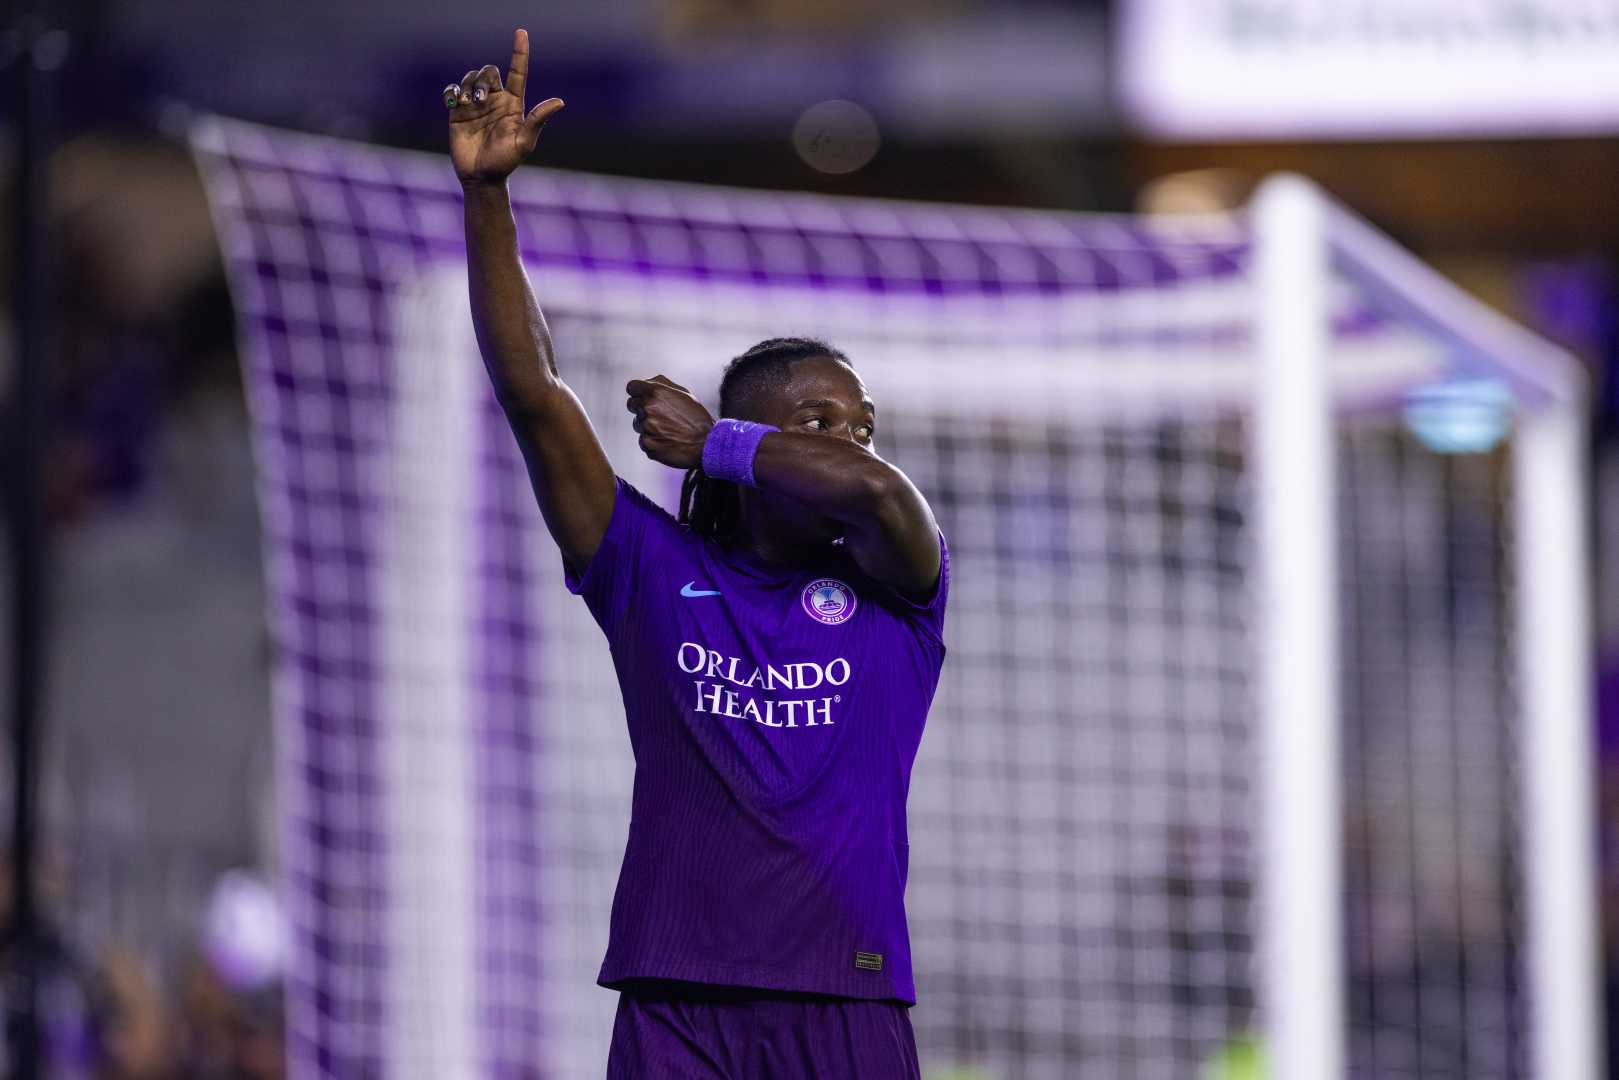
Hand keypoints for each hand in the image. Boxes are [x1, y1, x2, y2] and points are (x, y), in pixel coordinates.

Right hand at [445, 29, 564, 185]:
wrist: (480, 178)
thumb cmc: (506, 163)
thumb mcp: (524, 143)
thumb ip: (538, 120)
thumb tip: (560, 102)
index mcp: (513, 104)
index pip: (518, 72)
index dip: (519, 52)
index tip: (521, 32)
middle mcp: (495, 101)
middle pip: (489, 72)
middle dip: (483, 80)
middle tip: (480, 101)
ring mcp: (476, 105)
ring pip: (471, 78)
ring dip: (468, 86)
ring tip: (468, 105)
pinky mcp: (458, 112)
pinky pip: (452, 90)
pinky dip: (451, 92)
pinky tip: (453, 103)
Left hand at [626, 376, 714, 469]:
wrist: (706, 444)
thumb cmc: (697, 417)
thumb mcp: (684, 394)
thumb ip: (662, 384)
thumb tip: (646, 382)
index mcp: (655, 392)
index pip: (632, 387)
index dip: (637, 392)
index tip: (642, 397)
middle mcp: (648, 408)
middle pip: (632, 405)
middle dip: (642, 408)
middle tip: (659, 415)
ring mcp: (646, 427)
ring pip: (638, 424)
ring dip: (649, 426)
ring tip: (668, 430)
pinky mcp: (647, 444)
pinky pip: (643, 440)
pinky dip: (653, 441)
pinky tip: (668, 441)